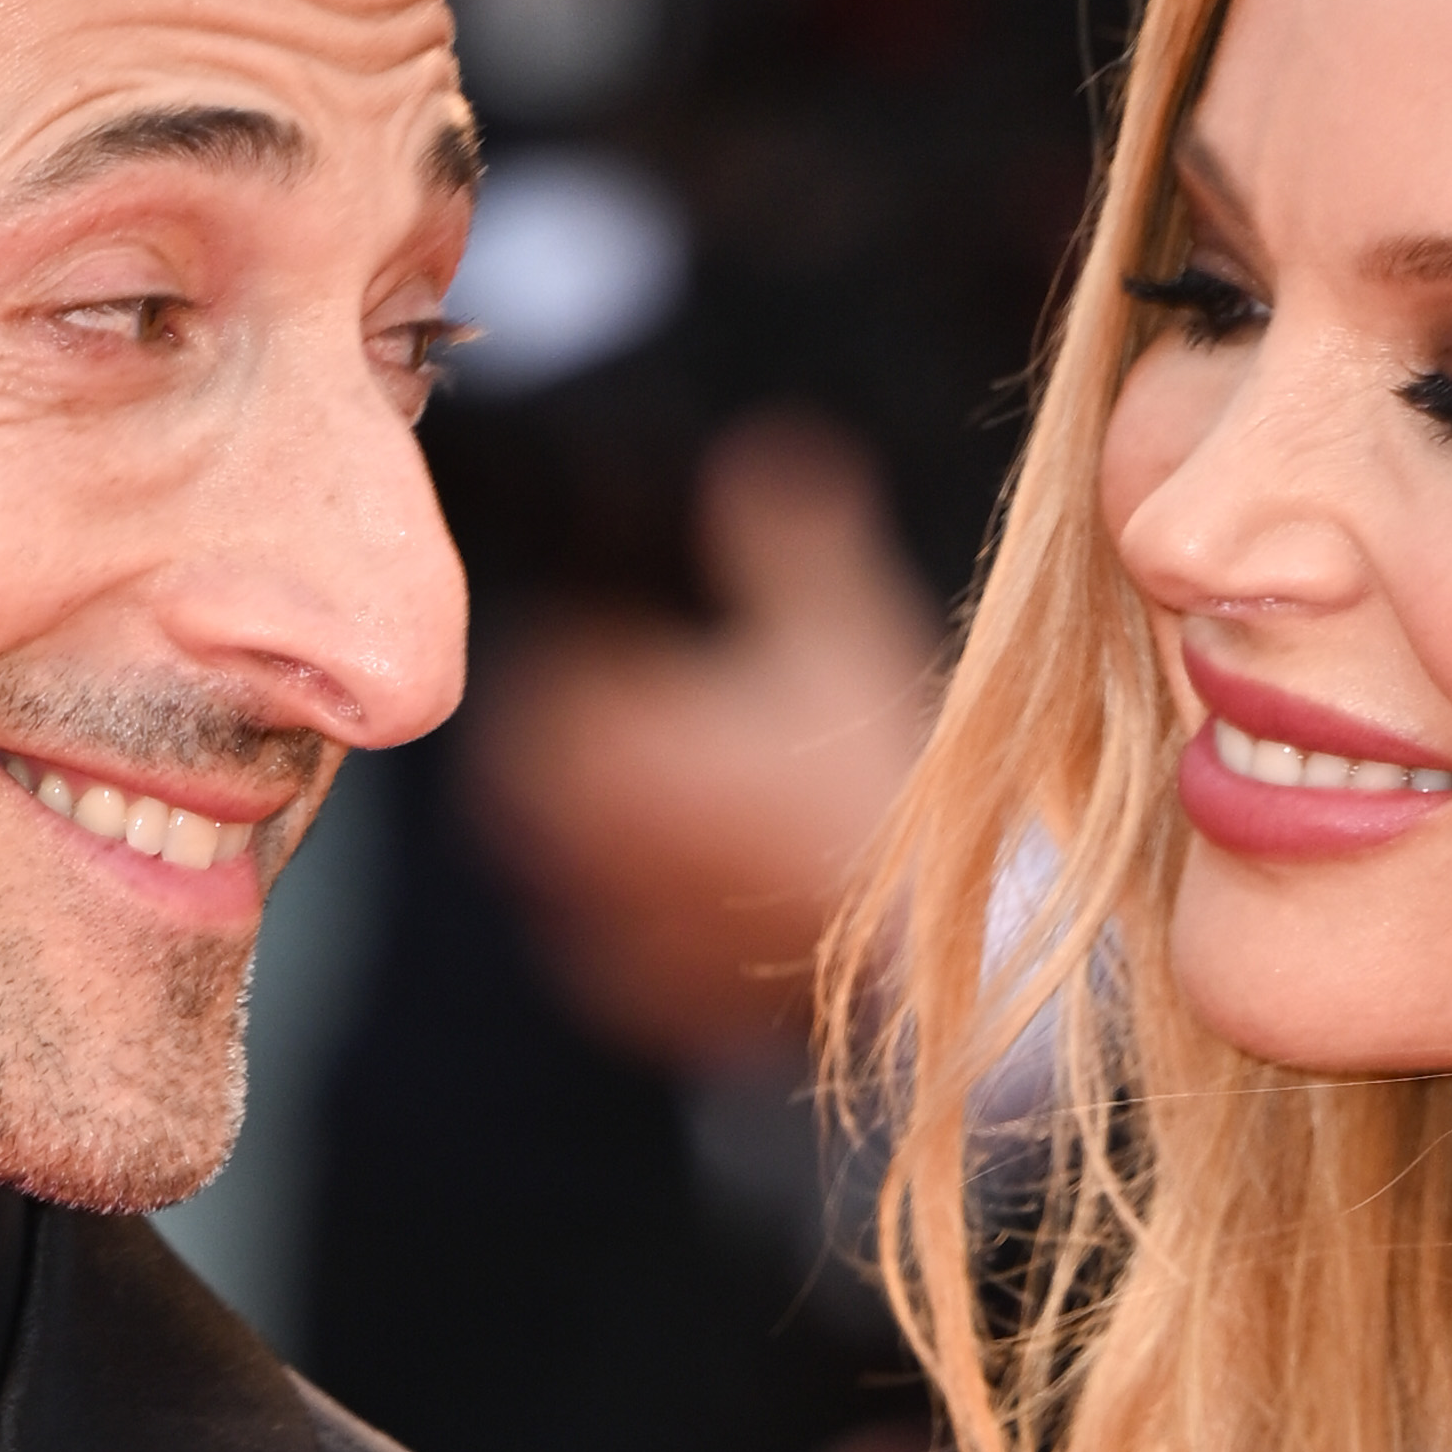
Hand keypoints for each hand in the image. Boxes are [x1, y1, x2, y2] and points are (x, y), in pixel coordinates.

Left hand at [466, 413, 944, 1069]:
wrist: (933, 936)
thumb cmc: (877, 776)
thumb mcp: (839, 629)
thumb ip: (785, 535)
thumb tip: (769, 447)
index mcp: (610, 748)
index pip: (538, 693)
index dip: (577, 663)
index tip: (618, 651)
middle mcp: (587, 845)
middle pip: (517, 792)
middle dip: (557, 754)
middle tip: (616, 730)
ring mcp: (614, 934)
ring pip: (551, 879)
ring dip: (580, 842)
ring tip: (651, 816)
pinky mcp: (653, 1004)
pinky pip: (602, 965)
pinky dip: (623, 934)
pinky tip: (684, 906)